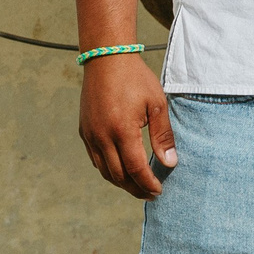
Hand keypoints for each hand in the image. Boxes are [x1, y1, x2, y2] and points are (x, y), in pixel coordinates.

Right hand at [78, 53, 174, 199]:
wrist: (106, 60)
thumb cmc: (135, 79)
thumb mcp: (157, 104)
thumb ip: (163, 135)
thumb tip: (170, 163)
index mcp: (122, 131)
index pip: (136, 169)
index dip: (148, 184)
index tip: (159, 191)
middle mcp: (102, 137)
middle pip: (119, 175)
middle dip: (135, 189)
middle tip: (151, 194)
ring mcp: (90, 135)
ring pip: (104, 171)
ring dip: (121, 182)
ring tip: (138, 186)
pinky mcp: (84, 131)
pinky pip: (95, 159)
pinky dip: (109, 170)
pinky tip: (122, 170)